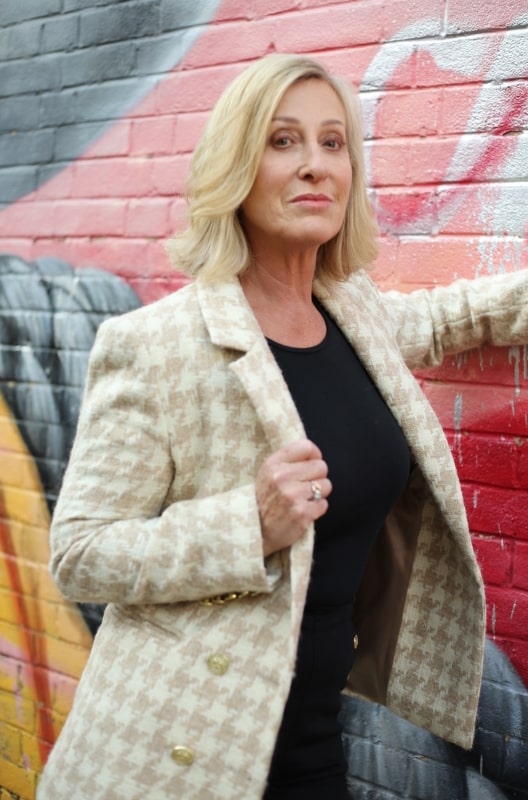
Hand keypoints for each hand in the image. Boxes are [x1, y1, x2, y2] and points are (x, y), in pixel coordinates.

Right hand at [255, 439, 331, 556]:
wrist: (255, 531)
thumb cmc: (264, 501)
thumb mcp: (268, 474)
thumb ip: (288, 461)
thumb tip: (314, 454)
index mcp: (274, 464)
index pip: (306, 447)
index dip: (314, 456)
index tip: (311, 464)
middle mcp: (282, 477)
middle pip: (321, 466)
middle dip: (317, 477)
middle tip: (305, 487)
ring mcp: (292, 495)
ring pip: (326, 485)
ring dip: (318, 494)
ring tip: (303, 500)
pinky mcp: (302, 513)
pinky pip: (324, 504)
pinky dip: (317, 509)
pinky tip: (303, 511)